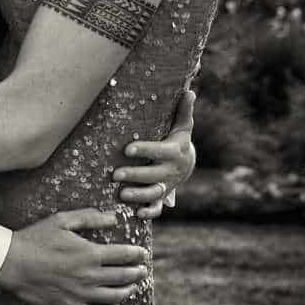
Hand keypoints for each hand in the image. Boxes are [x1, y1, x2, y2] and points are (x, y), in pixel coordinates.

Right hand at [0, 208, 148, 304]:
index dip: (137, 255)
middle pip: (124, 277)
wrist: (13, 263)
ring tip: (132, 285)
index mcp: (89, 253)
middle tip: (143, 269)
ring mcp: (81, 294)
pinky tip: (113, 304)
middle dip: (138, 273)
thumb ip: (90, 217)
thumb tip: (113, 217)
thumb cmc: (36, 238)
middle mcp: (89, 276)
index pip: (124, 255)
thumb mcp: (62, 220)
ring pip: (115, 297)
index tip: (143, 254)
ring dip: (128, 290)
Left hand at [111, 88, 195, 217]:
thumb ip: (183, 111)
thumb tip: (190, 90)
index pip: (158, 151)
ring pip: (154, 193)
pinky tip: (136, 214)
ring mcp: (167, 185)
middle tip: (115, 174)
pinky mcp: (162, 196)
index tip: (127, 148)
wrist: (187, 163)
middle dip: (135, 175)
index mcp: (173, 152)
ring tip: (121, 194)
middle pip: (153, 175)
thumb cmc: (178, 139)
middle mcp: (170, 170)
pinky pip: (157, 208)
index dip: (144, 150)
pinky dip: (149, 212)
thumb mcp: (183, 126)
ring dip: (138, 195)